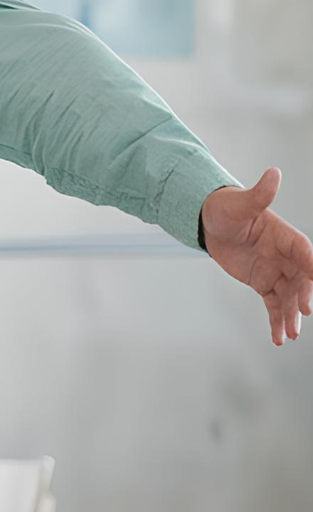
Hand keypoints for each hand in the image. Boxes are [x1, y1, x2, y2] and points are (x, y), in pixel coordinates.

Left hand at [202, 168, 312, 345]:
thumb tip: (274, 172)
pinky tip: (278, 339)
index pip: (306, 253)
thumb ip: (259, 194)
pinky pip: (274, 305)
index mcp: (286, 237)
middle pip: (301, 280)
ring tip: (289, 334)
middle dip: (304, 297)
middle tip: (304, 313)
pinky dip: (276, 321)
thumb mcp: (239, 203)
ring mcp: (276, 272)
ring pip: (289, 298)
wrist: (210, 222)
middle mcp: (286, 257)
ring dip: (291, 316)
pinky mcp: (263, 284)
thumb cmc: (226, 208)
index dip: (312, 267)